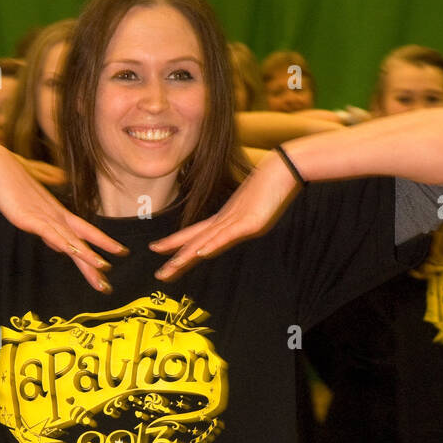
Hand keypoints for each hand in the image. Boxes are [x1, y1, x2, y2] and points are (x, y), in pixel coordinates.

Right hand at [0, 148, 125, 292]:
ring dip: (87, 256)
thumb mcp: (32, 210)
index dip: (104, 243)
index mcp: (57, 214)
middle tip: (108, 285)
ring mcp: (43, 217)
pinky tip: (74, 253)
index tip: (120, 254)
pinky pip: (50, 233)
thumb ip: (47, 229)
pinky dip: (63, 244)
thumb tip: (58, 247)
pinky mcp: (28, 218)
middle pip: (82, 242)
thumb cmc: (11, 182)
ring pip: (70, 240)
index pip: (86, 231)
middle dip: (96, 263)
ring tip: (103, 270)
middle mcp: (56, 216)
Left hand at [149, 150, 299, 280]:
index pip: (196, 234)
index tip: (158, 250)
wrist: (285, 168)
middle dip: (175, 260)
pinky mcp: (249, 222)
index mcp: (225, 219)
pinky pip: (227, 235)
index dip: (176, 244)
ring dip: (185, 257)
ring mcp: (236, 221)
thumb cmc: (272, 185)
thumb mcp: (255, 209)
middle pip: (195, 242)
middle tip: (158, 275)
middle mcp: (225, 221)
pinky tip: (200, 253)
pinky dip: (212, 245)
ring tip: (168, 269)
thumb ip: (244, 219)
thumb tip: (240, 225)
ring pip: (205, 241)